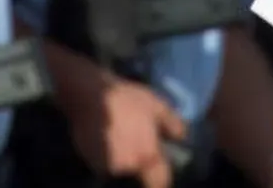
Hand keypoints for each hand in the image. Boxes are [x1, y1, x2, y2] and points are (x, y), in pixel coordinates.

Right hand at [69, 76, 187, 179]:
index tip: (157, 171)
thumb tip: (182, 137)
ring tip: (115, 136)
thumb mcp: (156, 105)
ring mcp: (107, 167)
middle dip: (136, 162)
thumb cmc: (126, 98)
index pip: (160, 183)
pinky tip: (102, 136)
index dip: (159, 179)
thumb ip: (173, 124)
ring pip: (118, 168)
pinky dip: (103, 155)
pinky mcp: (90, 162)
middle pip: (137, 173)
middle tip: (132, 142)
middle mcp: (128, 167)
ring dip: (119, 158)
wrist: (90, 94)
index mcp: (148, 156)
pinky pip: (102, 164)